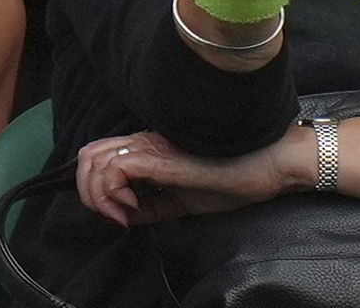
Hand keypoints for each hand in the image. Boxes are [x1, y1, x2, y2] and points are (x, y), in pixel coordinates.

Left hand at [76, 128, 311, 227]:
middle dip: (89, 192)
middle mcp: (148, 143)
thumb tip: (125, 216)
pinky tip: (132, 210)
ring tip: (124, 214)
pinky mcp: (161, 158)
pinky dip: (112, 195)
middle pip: (88, 155)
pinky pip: (115, 169)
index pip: (101, 156)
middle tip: (115, 214)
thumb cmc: (238, 179)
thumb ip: (154, 205)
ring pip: (95, 161)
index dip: (97, 190)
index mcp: (153, 149)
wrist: (271, 166)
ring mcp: (154, 148)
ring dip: (99, 195)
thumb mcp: (186, 200)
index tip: (121, 215)